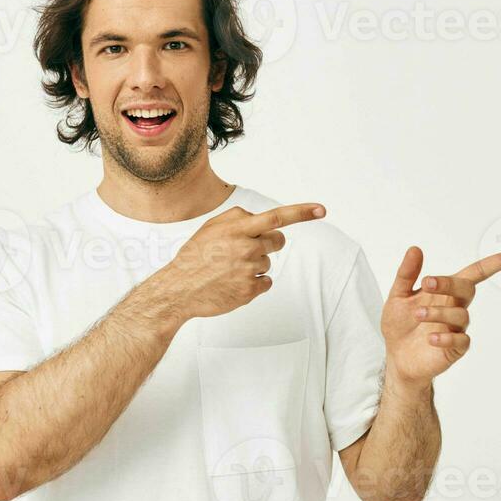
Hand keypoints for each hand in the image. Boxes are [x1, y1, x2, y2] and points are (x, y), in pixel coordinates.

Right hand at [152, 202, 326, 319]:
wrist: (178, 289)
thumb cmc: (195, 257)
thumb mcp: (212, 228)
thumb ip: (239, 219)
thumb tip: (263, 222)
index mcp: (237, 229)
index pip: (276, 217)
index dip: (301, 212)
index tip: (321, 210)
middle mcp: (246, 247)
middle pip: (278, 241)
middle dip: (268, 243)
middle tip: (244, 250)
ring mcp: (249, 269)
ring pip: (268, 262)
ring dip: (254, 265)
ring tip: (229, 269)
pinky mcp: (250, 290)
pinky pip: (266, 282)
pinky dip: (254, 282)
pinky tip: (233, 282)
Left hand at [381, 245, 500, 387]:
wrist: (396, 357)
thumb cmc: (400, 324)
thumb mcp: (398, 296)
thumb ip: (406, 274)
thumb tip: (415, 249)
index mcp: (446, 291)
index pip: (477, 272)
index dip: (499, 263)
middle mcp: (456, 307)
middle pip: (467, 289)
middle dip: (449, 283)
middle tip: (427, 283)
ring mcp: (457, 328)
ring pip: (460, 315)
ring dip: (437, 313)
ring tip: (417, 315)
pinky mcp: (455, 349)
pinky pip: (461, 341)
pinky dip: (446, 337)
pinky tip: (431, 338)